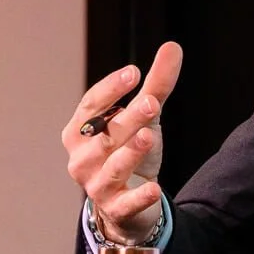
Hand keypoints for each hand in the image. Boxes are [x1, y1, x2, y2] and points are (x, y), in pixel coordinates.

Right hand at [63, 43, 181, 244]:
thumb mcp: (145, 117)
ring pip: (112, 166)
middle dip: (128, 118)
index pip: (90, 106)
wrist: (129, 203)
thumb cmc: (130, 151)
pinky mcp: (114, 208)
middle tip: (152, 101)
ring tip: (148, 136)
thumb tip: (173, 46)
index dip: (110, 89)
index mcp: (81, 131)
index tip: (133, 73)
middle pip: (105, 134)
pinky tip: (155, 188)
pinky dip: (139, 196)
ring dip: (130, 152)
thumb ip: (156, 85)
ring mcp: (95, 184)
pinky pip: (125, 202)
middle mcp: (81, 158)